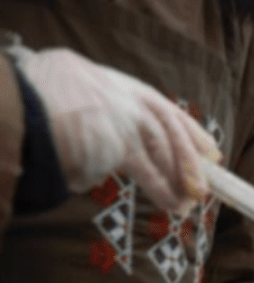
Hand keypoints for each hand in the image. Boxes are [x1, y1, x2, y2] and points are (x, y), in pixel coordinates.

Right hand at [16, 48, 220, 213]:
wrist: (8, 111)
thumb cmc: (21, 110)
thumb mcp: (56, 94)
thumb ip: (84, 112)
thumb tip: (95, 146)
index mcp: (100, 78)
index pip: (152, 101)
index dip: (182, 125)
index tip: (206, 145)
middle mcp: (114, 91)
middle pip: (165, 122)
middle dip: (188, 154)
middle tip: (206, 181)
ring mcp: (118, 113)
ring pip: (160, 145)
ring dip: (179, 176)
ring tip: (188, 203)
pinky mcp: (116, 139)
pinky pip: (145, 168)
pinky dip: (161, 188)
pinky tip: (172, 205)